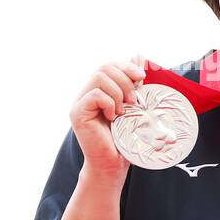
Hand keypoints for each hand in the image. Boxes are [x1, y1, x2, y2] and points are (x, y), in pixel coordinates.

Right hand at [70, 57, 146, 181]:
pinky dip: (110, 103)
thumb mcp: (135, 106)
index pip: (110, 65)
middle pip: (104, 67)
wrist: (114, 163)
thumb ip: (135, 83)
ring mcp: (80, 102)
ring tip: (126, 110)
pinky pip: (95, 95)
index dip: (126, 66)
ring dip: (119, 92)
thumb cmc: (126, 138)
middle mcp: (87, 93)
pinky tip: (114, 117)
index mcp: (100, 90)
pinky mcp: (77, 112)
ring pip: (99, 78)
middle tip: (134, 99)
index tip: (142, 77)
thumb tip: (139, 56)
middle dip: (125, 79)